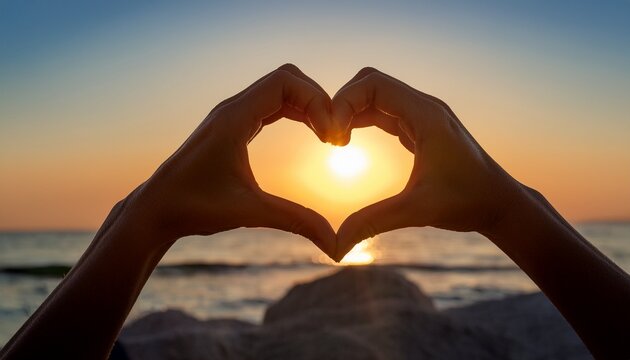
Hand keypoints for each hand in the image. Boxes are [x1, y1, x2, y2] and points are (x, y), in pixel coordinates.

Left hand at [124, 64, 337, 257]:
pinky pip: (272, 105)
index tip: (330, 138)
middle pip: (287, 79)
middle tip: (334, 136)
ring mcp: (232, 115)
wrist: (157, 209)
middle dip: (317, 100)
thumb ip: (295, 222)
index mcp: (234, 118)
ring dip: (308, 106)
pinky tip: (311, 135)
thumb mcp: (249, 213)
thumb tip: (335, 246)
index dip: (316, 101)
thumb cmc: (194, 208)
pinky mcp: (234, 126)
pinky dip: (296, 113)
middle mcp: (232, 109)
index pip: (285, 82)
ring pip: (280, 90)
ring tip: (328, 138)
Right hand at [332, 68, 522, 259]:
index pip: (373, 84)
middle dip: (343, 103)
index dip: (344, 102)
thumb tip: (335, 248)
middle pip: (370, 82)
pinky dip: (362, 119)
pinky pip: (384, 111)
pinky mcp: (420, 127)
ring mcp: (423, 115)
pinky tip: (348, 143)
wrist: (500, 203)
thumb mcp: (417, 211)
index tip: (332, 137)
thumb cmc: (467, 203)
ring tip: (335, 142)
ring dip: (351, 111)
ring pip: (376, 95)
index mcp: (426, 115)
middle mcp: (424, 107)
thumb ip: (373, 223)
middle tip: (330, 138)